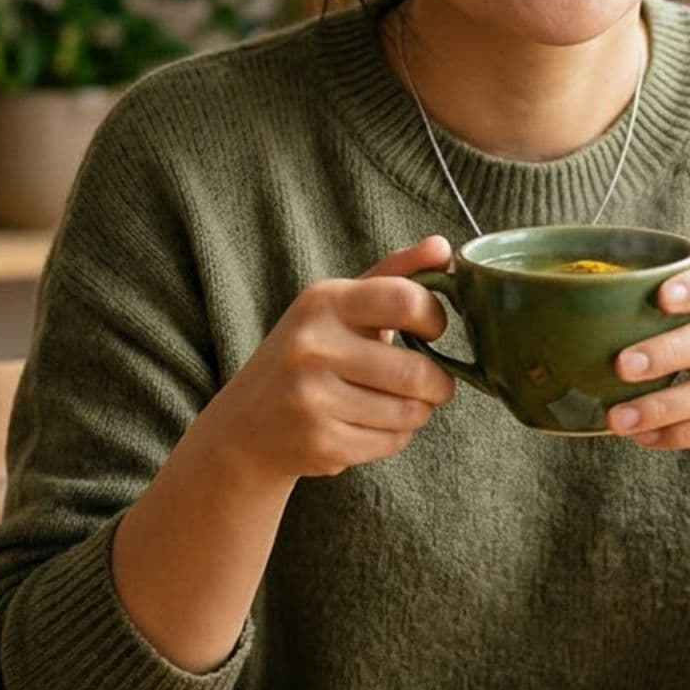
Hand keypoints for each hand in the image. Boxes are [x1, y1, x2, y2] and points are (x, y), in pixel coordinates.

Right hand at [207, 235, 455, 483]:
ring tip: (403, 403)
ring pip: (409, 412)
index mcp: (324, 302)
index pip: (407, 300)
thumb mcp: (340, 304)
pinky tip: (374, 424)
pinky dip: (397, 436)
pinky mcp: (321, 443)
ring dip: (420, 411)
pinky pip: (392, 442)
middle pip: (416, 371)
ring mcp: (313, 398)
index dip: (435, 318)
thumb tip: (443, 246)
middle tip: (434, 383)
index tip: (433, 330)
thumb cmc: (308, 354)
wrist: (246, 424)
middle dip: (439, 383)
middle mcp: (313, 347)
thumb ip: (395, 274)